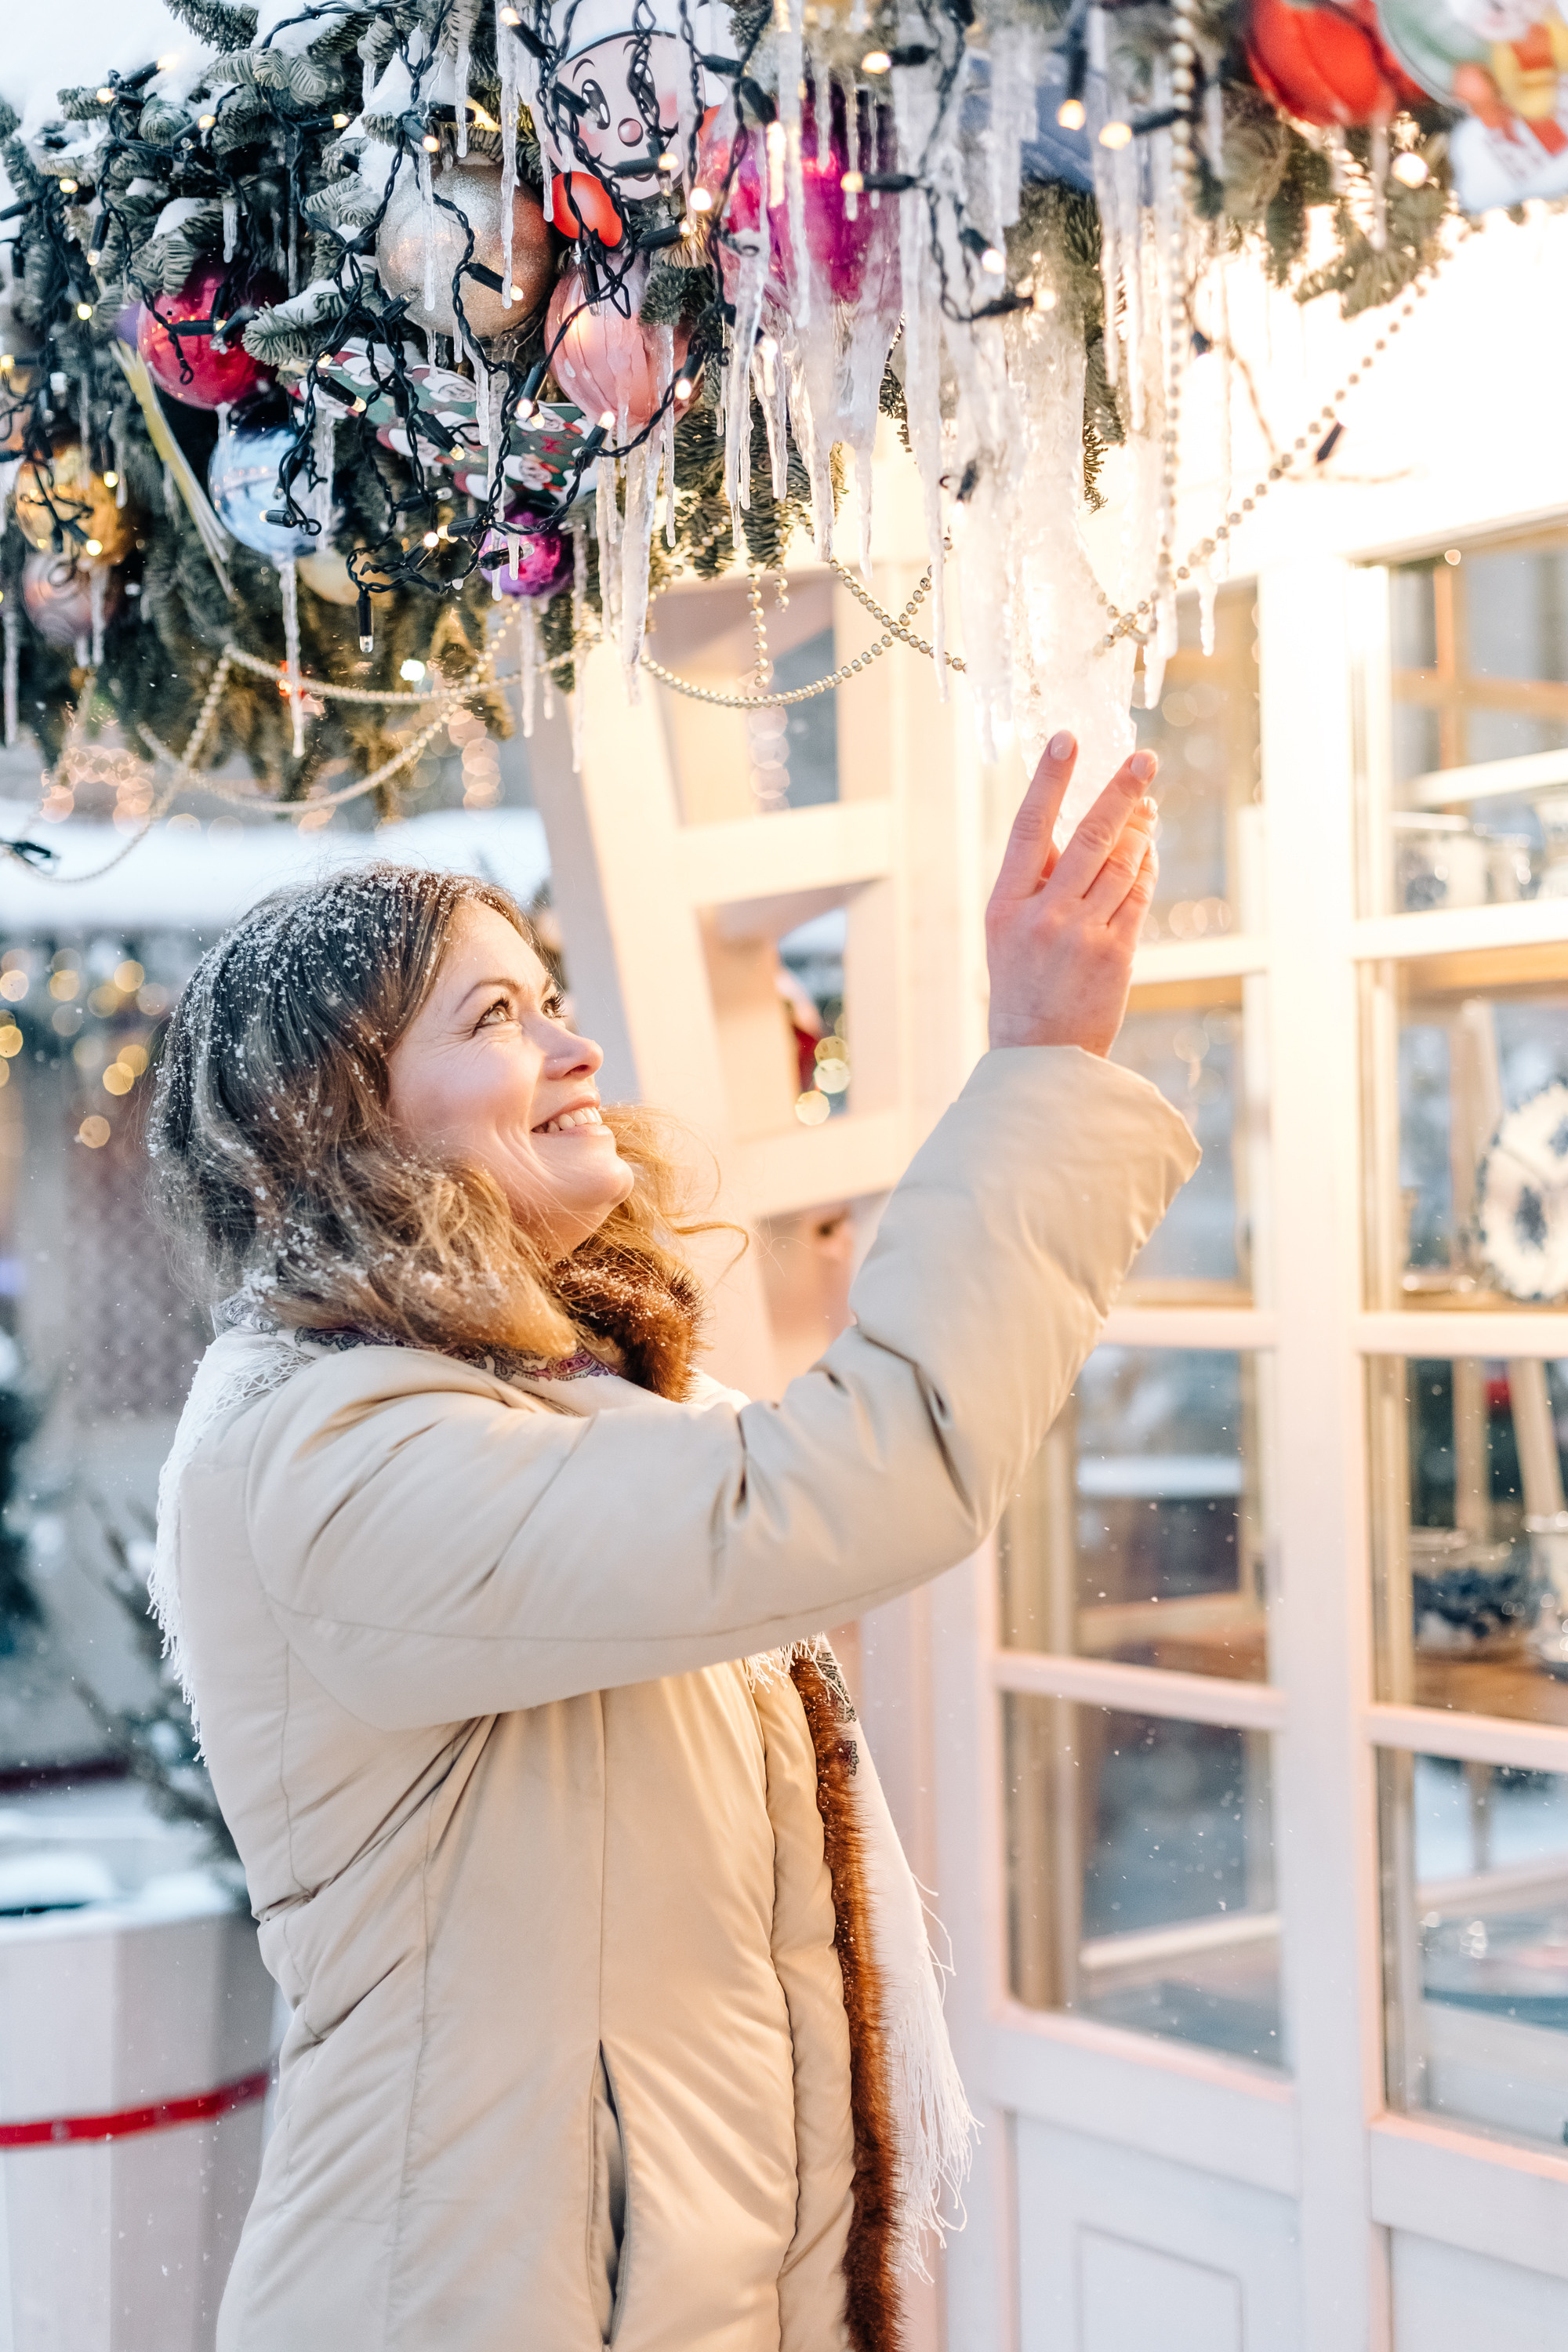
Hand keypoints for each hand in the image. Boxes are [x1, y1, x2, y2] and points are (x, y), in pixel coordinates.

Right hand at [985, 731, 1157, 1056]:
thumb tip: (1076, 827)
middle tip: (1143, 760)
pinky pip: (1139, 895)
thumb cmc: (1021, 985)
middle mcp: (1043, 915)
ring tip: (1146, 804)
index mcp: (1006, 904)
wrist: (1040, 1055)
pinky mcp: (1116, 953)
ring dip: (1140, 828)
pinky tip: (1148, 849)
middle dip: (1120, 792)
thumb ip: (1035, 882)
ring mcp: (1082, 934)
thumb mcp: (1007, 930)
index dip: (1049, 780)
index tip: (1066, 739)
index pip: (1030, 827)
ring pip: (1122, 863)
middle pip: (1090, 837)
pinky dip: (1146, 867)